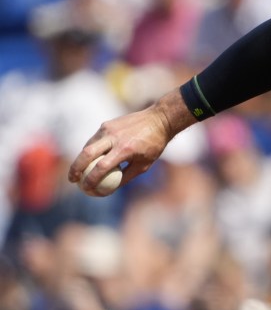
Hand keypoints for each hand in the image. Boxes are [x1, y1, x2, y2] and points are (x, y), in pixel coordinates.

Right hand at [68, 90, 195, 195]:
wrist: (159, 119)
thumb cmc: (154, 145)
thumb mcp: (144, 165)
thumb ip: (126, 177)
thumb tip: (109, 190)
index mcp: (125, 149)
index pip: (101, 167)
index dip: (91, 180)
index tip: (86, 189)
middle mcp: (114, 138)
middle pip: (87, 154)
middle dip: (75, 169)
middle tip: (72, 180)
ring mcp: (109, 129)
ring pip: (88, 146)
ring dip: (80, 159)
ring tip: (78, 172)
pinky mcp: (107, 124)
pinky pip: (94, 139)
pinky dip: (89, 150)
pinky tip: (88, 159)